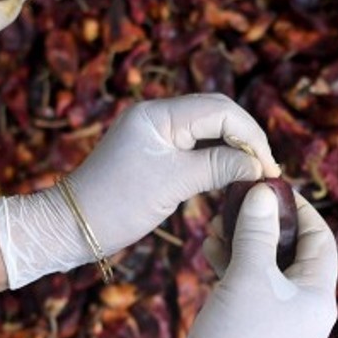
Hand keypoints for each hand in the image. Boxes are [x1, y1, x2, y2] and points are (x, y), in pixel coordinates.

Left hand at [0, 94, 280, 288]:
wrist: (69, 226)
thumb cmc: (117, 204)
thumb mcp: (174, 184)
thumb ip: (219, 166)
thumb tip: (258, 165)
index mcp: (159, 113)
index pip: (221, 110)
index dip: (251, 136)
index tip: (269, 167)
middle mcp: (156, 114)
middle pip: (218, 113)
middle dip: (246, 138)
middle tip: (266, 169)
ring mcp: (153, 132)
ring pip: (208, 129)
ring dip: (233, 147)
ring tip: (254, 173)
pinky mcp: (152, 150)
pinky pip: (194, 144)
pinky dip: (216, 156)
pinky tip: (230, 175)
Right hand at [148, 187, 337, 337]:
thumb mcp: (248, 275)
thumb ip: (257, 230)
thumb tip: (264, 191)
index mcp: (320, 298)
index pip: (321, 240)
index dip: (299, 209)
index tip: (273, 186)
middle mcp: (306, 311)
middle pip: (293, 252)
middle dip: (264, 223)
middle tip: (240, 200)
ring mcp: (280, 322)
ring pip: (268, 268)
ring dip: (244, 241)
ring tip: (217, 221)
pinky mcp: (254, 330)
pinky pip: (251, 287)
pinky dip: (234, 265)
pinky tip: (211, 247)